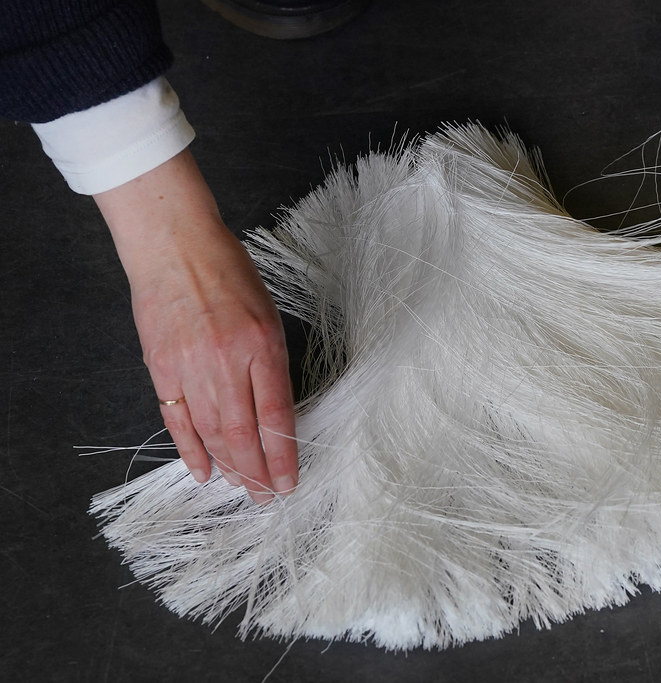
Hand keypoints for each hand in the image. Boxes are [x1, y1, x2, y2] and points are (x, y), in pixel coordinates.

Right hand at [95, 150, 297, 503]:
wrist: (174, 246)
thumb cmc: (228, 273)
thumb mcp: (267, 314)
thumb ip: (270, 363)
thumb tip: (274, 413)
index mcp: (261, 346)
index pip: (276, 416)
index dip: (283, 455)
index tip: (290, 481)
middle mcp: (227, 361)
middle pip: (244, 434)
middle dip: (258, 472)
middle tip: (267, 497)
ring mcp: (190, 367)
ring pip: (212, 433)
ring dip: (230, 467)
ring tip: (243, 489)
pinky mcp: (161, 368)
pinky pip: (177, 421)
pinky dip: (191, 450)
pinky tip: (204, 471)